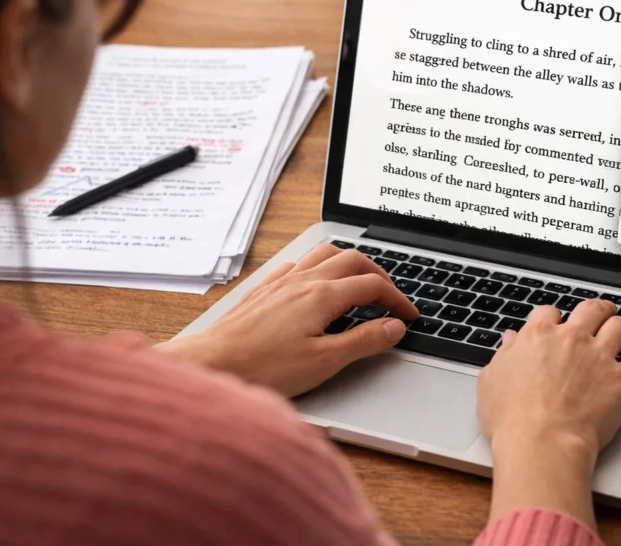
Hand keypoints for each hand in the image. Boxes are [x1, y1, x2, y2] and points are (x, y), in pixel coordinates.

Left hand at [158, 245, 417, 397]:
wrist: (211, 364)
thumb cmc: (262, 367)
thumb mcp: (324, 362)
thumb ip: (364, 341)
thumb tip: (393, 327)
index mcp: (323, 295)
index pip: (373, 286)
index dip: (398, 300)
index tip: (409, 316)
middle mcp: (303, 280)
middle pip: (354, 260)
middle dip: (380, 275)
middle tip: (392, 297)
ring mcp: (282, 282)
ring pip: (325, 254)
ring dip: (351, 263)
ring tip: (361, 281)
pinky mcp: (264, 289)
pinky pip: (299, 263)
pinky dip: (320, 266)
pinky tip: (317, 283)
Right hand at [477, 300, 620, 529]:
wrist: (541, 443)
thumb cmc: (512, 421)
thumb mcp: (491, 382)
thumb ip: (504, 356)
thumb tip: (510, 340)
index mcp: (538, 336)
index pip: (548, 313)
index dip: (554, 317)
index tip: (557, 323)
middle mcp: (571, 339)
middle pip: (591, 309)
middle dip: (600, 309)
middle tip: (606, 314)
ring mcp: (599, 356)